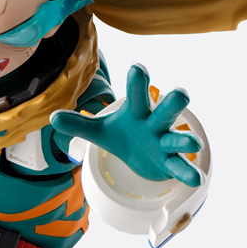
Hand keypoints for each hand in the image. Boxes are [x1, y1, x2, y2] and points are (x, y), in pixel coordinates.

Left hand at [51, 63, 202, 186]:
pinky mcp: (169, 162)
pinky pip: (180, 166)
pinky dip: (188, 173)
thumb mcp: (100, 131)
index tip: (138, 68)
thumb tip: (52, 117)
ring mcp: (165, 142)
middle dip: (173, 101)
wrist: (139, 157)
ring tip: (193, 143)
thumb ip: (79, 124)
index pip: (137, 92)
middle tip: (180, 94)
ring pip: (178, 137)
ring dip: (185, 139)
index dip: (138, 80)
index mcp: (137, 111)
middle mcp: (154, 123)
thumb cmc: (124, 136)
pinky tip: (194, 179)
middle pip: (166, 108)